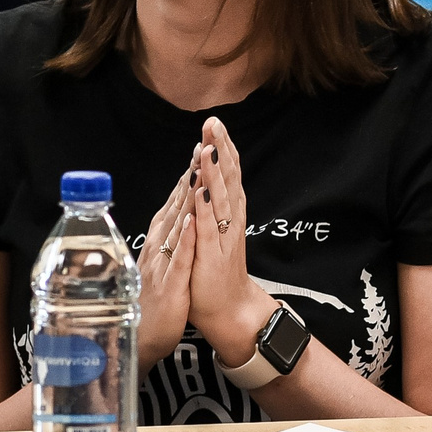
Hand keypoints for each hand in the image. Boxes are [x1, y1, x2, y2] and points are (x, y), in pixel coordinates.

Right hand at [136, 166, 197, 370]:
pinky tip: (194, 221)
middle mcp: (158, 247)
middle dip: (190, 175)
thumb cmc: (150, 301)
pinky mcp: (170, 286)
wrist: (141, 339)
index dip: (188, 174)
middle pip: (176, 206)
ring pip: (177, 226)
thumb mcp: (159, 262)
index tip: (200, 147)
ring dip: (187, 199)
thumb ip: (164, 236)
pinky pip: (179, 260)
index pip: (176, 202)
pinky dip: (186, 240)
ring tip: (198, 171)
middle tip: (202, 144)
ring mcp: (162, 265)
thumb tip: (173, 212)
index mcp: (158, 241)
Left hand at [185, 118, 275, 365]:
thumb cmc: (216, 270)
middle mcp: (229, 220)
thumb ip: (211, 205)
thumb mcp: (214, 230)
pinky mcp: (212, 254)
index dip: (220, 148)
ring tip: (208, 147)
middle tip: (213, 123)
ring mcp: (221, 236)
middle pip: (226, 178)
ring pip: (219, 198)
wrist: (229, 309)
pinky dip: (205, 209)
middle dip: (219, 150)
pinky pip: (208, 228)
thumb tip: (205, 177)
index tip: (214, 123)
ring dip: (212, 172)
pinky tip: (202, 191)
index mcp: (227, 213)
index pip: (225, 173)